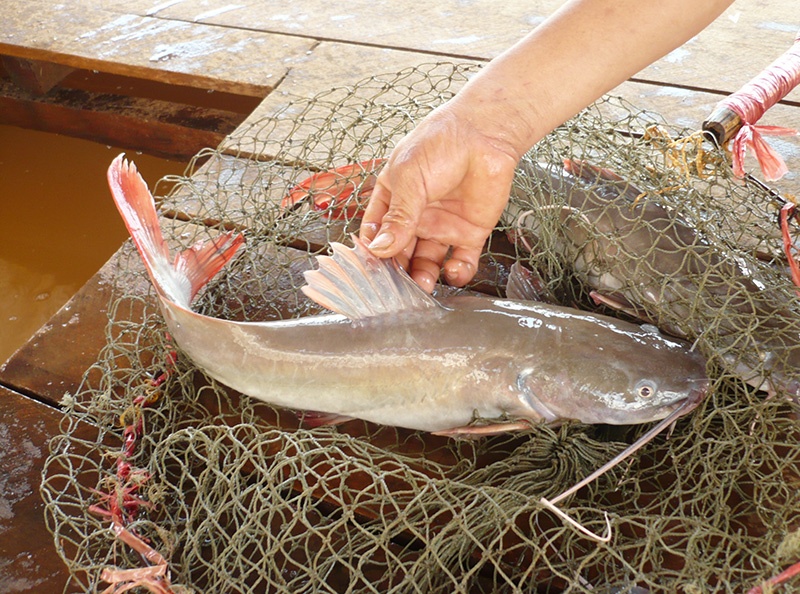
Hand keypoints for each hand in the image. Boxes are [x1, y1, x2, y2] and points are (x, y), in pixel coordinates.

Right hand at [359, 104, 519, 292]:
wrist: (485, 133)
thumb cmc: (441, 143)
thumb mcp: (409, 179)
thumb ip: (398, 217)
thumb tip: (379, 249)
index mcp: (393, 198)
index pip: (376, 233)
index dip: (371, 252)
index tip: (368, 271)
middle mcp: (416, 216)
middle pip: (400, 253)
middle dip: (397, 272)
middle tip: (396, 288)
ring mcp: (442, 225)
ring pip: (427, 262)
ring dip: (423, 277)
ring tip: (422, 285)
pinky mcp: (469, 233)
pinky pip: (460, 261)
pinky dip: (457, 272)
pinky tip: (452, 271)